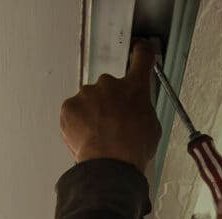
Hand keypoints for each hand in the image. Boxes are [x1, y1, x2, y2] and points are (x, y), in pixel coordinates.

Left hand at [60, 41, 161, 168]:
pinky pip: (73, 112)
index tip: (140, 50)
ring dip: (93, 114)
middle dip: (111, 103)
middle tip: (114, 125)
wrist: (110, 164)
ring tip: (100, 136)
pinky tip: (88, 137)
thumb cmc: (132, 149)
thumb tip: (138, 112)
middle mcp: (110, 84)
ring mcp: (87, 94)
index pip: (142, 58)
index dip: (141, 53)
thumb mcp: (152, 128)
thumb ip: (143, 110)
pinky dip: (78, 123)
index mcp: (135, 88)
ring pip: (89, 101)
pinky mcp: (69, 106)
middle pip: (109, 87)